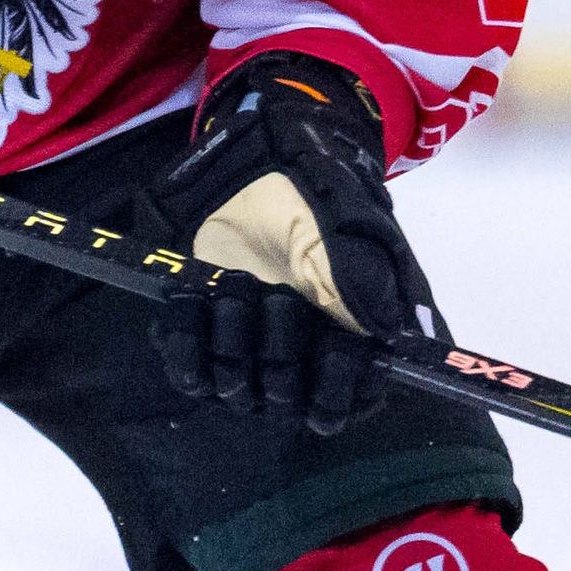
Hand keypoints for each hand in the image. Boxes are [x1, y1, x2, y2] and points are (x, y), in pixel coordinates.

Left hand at [148, 58, 434, 430]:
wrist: (252, 165)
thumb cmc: (316, 197)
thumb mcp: (350, 228)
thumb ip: (364, 281)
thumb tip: (385, 334)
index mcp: (351, 344)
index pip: (346, 405)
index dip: (337, 390)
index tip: (331, 347)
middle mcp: (299, 363)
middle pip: (286, 401)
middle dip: (279, 349)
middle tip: (278, 296)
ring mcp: (248, 356)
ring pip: (237, 390)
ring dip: (232, 341)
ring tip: (235, 284)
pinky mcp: (202, 343)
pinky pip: (188, 373)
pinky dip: (185, 342)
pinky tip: (191, 300)